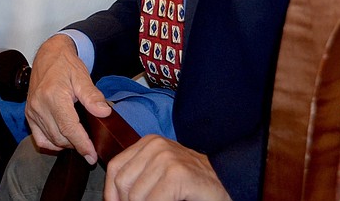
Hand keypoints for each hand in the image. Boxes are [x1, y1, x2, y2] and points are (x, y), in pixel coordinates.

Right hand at [25, 34, 111, 164]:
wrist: (48, 55)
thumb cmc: (65, 64)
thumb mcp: (82, 77)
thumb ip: (93, 96)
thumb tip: (104, 113)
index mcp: (53, 96)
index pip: (69, 128)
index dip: (82, 144)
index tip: (92, 155)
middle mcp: (39, 106)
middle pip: (60, 137)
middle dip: (76, 145)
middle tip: (91, 146)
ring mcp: (32, 111)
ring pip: (51, 140)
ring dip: (66, 145)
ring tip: (79, 141)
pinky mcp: (29, 114)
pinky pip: (39, 138)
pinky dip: (52, 144)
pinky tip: (63, 140)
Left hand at [104, 135, 231, 200]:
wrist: (228, 186)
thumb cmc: (193, 186)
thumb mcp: (159, 177)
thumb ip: (137, 180)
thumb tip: (111, 198)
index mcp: (148, 143)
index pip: (115, 169)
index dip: (112, 194)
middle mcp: (156, 146)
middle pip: (123, 183)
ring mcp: (168, 158)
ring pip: (135, 195)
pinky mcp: (179, 174)